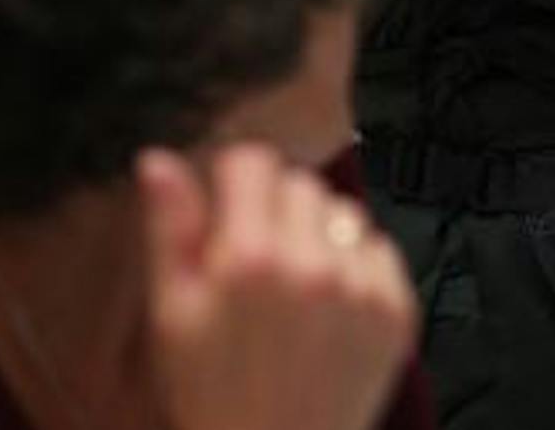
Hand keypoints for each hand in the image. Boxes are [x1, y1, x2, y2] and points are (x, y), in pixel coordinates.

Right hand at [139, 144, 415, 429]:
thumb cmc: (213, 393)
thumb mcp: (173, 315)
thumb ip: (170, 230)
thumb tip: (158, 161)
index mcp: (248, 260)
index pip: (255, 162)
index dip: (237, 181)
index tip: (230, 209)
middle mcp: (311, 265)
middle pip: (300, 183)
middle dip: (276, 209)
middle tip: (258, 262)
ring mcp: (360, 287)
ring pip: (342, 212)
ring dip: (319, 235)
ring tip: (293, 288)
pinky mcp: (396, 310)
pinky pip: (379, 249)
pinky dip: (356, 267)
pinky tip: (327, 307)